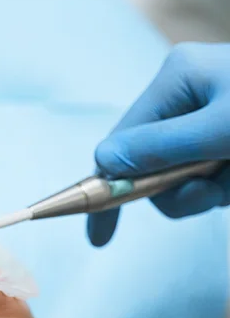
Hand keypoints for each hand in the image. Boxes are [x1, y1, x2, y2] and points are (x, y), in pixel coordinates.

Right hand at [88, 42, 229, 245]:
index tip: (100, 237)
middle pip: (147, 166)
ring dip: (208, 192)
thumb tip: (103, 161)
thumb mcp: (222, 130)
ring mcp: (206, 119)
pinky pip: (207, 179)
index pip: (120, 143)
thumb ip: (160, 147)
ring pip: (179, 179)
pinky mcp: (224, 141)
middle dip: (177, 191)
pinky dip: (225, 188)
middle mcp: (185, 96)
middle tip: (212, 190)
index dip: (107, 188)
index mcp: (176, 80)